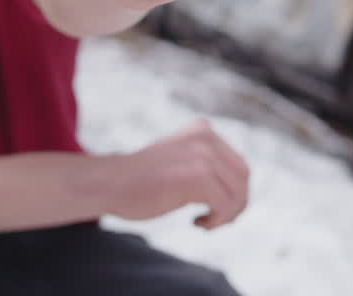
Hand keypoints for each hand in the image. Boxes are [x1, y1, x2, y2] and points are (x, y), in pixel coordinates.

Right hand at [96, 120, 249, 229]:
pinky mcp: (197, 177)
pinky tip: (197, 223)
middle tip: (216, 220)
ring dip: (227, 214)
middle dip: (236, 203)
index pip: (238, 163)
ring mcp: (202, 156)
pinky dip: (217, 220)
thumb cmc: (140, 179)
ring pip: (237, 193)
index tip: (216, 208)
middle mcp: (206, 137)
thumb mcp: (179, 159)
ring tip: (206, 223)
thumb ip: (204, 163)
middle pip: (243, 177)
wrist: (109, 183)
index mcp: (203, 130)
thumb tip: (239, 189)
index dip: (235, 190)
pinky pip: (225, 204)